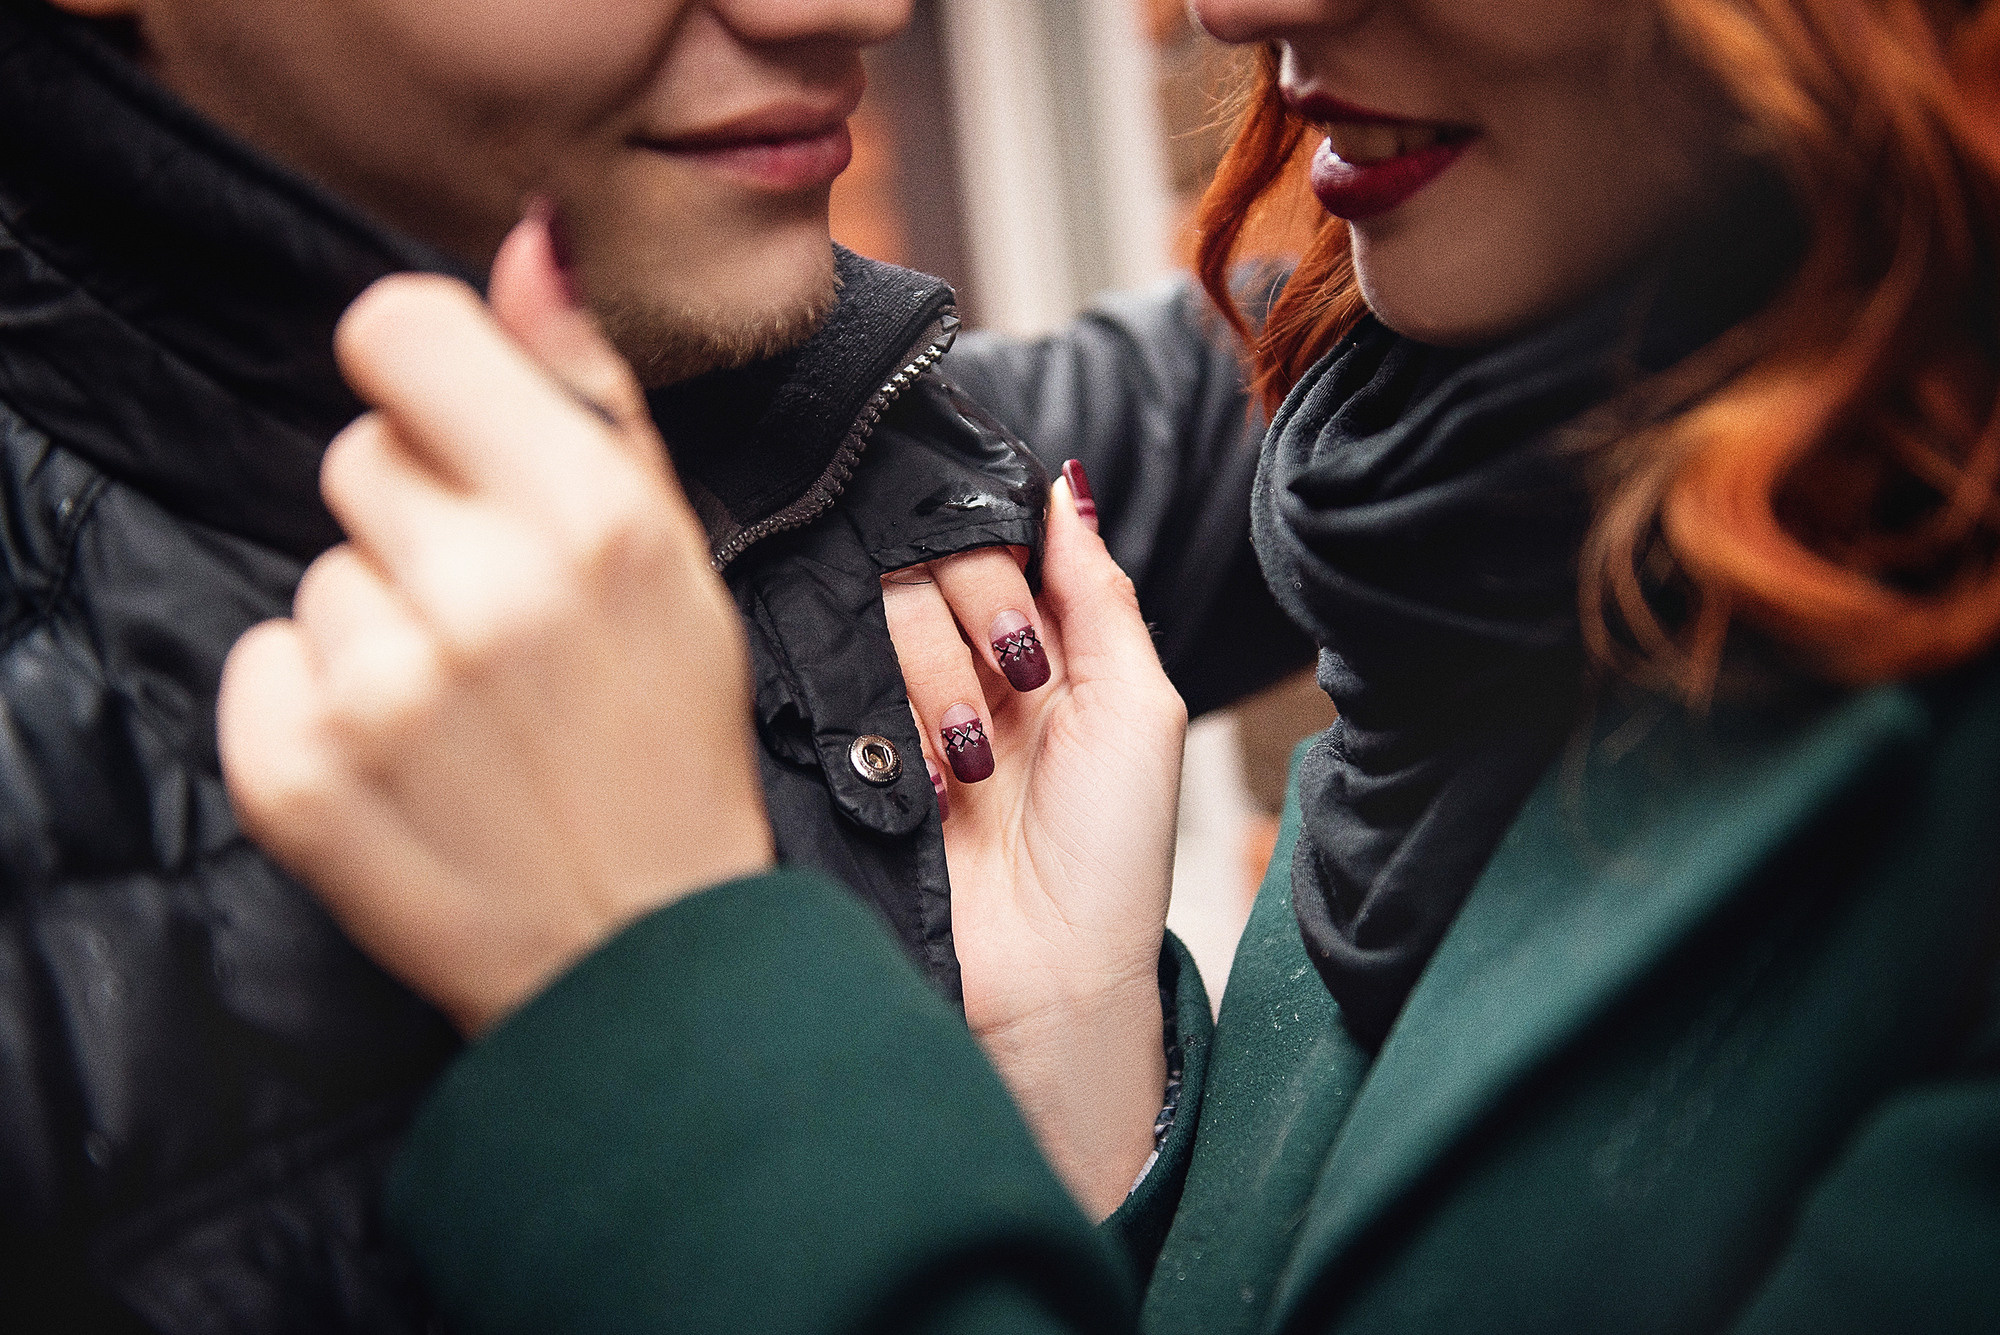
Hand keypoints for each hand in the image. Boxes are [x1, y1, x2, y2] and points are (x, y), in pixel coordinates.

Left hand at [218, 207, 773, 1034]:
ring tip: (467, 711)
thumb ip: (589, 387)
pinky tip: (408, 761)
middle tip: (502, 622)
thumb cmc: (670, 743)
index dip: (422, 375)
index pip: (398, 329)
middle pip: (360, 452)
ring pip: (321, 568)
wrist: (641, 954)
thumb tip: (525, 238)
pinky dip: (323, 703)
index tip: (458, 437)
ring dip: (382, 621)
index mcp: (588, 517)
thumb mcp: (675, 554)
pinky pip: (266, 659)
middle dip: (424, 518)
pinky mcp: (292, 774)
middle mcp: (480, 592)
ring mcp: (377, 690)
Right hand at [882, 466, 1185, 1217]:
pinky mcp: (861, 748)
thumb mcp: (1138, 708)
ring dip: (939, 684)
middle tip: (1013, 690)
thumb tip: (1065, 487)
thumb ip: (1100, 594)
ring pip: (890, 614)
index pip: (1004, 547)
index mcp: (1055, 651)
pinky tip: (924, 774)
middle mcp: (979, 666)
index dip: (1006, 562)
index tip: (1023, 613)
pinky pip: (844, 678)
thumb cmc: (1112, 853)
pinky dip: (891, 722)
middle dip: (976, 619)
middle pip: (939, 565)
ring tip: (968, 766)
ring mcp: (914, 707)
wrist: (1044, 973)